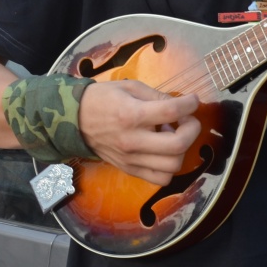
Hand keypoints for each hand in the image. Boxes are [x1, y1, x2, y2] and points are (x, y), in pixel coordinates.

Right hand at [78, 80, 199, 183]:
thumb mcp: (130, 87)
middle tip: (188, 120)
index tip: (192, 101)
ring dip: (182, 149)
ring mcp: (131, 159)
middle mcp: (132, 140)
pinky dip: (170, 167)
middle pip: (178, 144)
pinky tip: (165, 152)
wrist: (73, 120)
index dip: (190, 104)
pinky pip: (160, 179)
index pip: (171, 111)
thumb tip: (182, 105)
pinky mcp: (129, 170)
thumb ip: (157, 96)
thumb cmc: (103, 99)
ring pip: (173, 165)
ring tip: (174, 136)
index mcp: (131, 115)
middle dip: (192, 129)